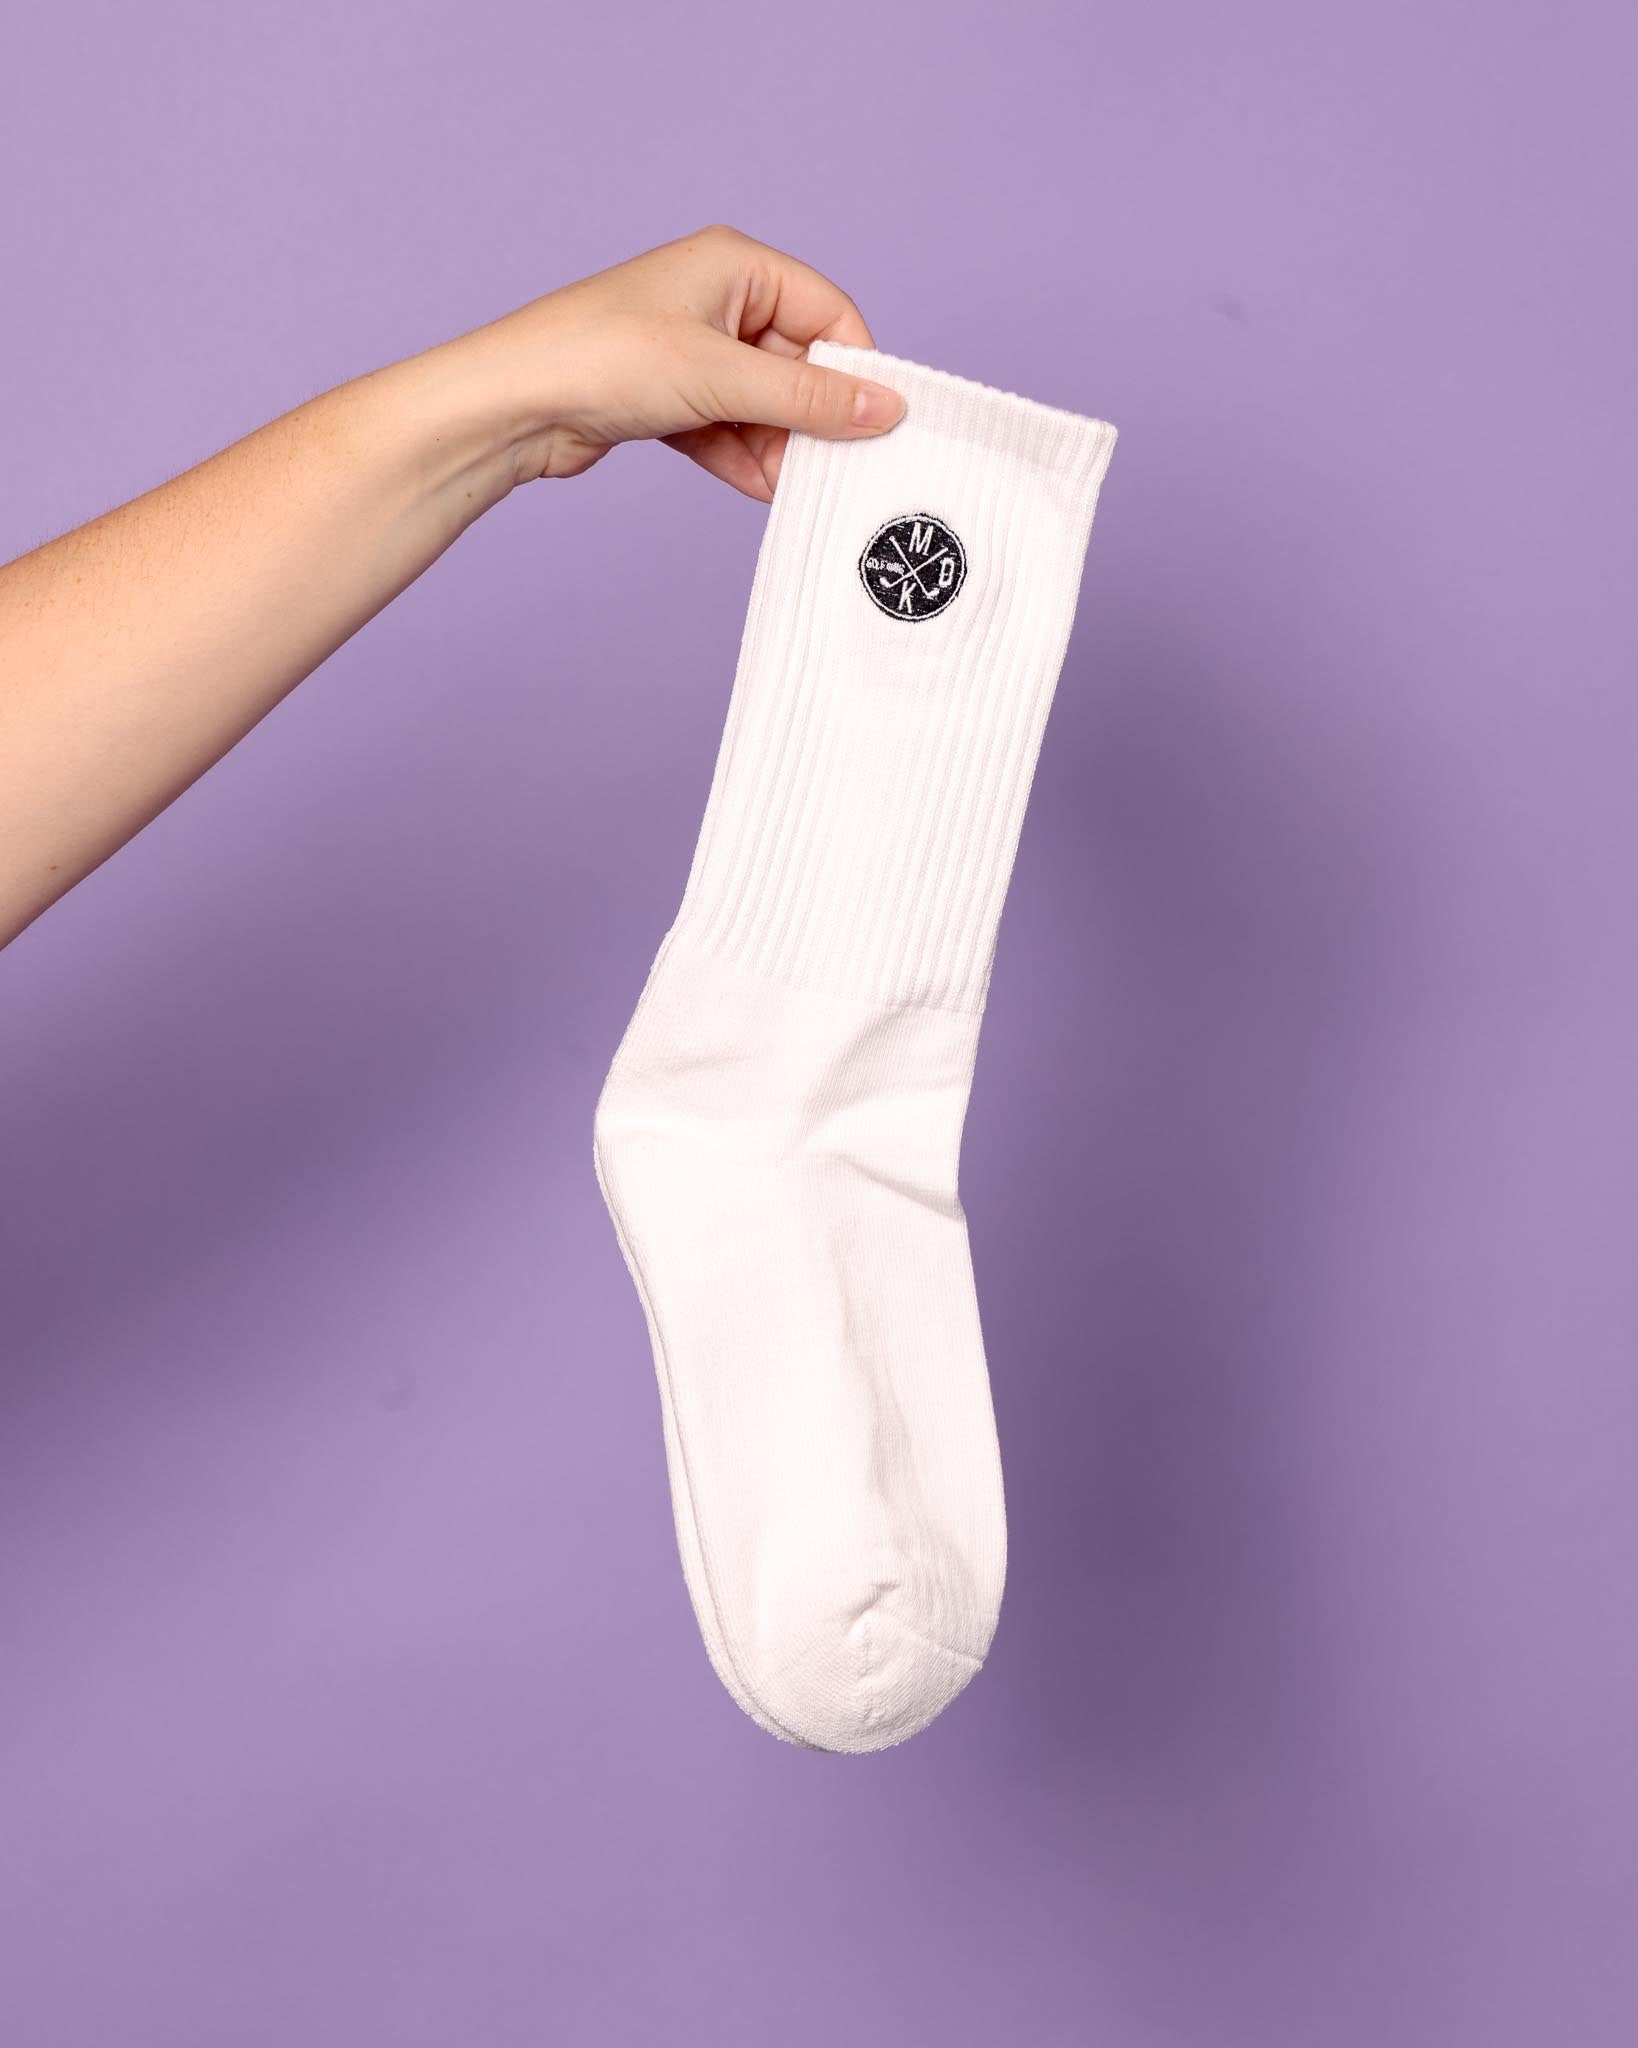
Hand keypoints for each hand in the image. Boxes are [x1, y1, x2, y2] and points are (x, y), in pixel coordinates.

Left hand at [455, 225, 904, 502]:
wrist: (512, 404)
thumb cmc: (601, 358)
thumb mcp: (721, 377)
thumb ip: (807, 399)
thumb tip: (885, 409)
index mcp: (736, 265)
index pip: (829, 314)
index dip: (856, 370)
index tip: (878, 425)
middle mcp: (718, 300)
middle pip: (799, 366)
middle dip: (812, 420)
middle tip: (835, 469)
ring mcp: (692, 351)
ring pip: (764, 405)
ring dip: (778, 448)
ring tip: (792, 488)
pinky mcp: (670, 397)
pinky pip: (729, 429)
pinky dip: (744, 458)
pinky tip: (758, 489)